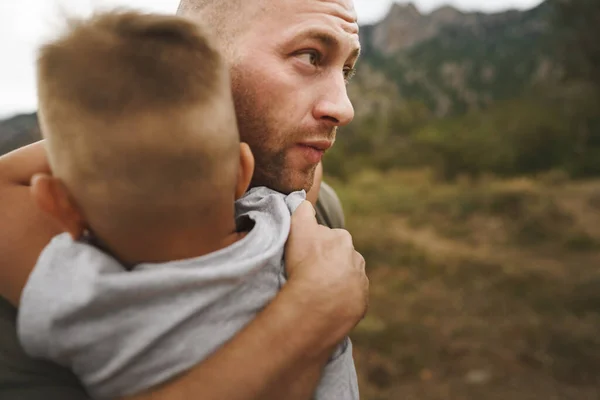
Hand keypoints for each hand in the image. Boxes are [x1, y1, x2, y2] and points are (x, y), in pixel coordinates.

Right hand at [285, 201, 367, 344]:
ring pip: (347, 280)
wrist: (317, 301)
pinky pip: (350, 300)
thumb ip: (303, 211)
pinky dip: (340, 301)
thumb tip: (306, 203)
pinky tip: (326, 305)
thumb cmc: (306, 262)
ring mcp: (360, 282)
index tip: (306, 256)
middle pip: (341, 259)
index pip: (329, 238)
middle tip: (310, 275)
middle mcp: (356, 259)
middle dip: (330, 264)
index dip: (316, 246)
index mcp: (342, 238)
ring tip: (318, 292)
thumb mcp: (299, 228)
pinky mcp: (360, 303)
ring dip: (336, 284)